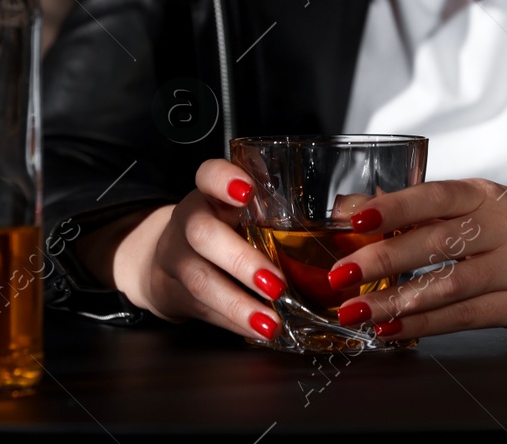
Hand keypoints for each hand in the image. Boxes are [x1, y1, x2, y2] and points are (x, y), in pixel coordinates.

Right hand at [111, 159, 288, 340]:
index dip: (224, 180)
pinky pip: (204, 311)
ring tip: (270, 323)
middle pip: (203, 234)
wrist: (165, 261)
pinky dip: (234, 324)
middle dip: (240, 260)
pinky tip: (258, 330)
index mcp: (210, 195)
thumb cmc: (222, 230)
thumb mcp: (239, 211)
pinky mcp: (175, 294)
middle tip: (276, 283)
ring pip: (200, 280)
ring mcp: (177, 259)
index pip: (208, 175)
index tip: (247, 191)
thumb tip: (341, 225)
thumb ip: (274, 213)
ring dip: (238, 305)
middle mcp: (189, 222)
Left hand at [326, 178, 506, 338]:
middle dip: (383, 258)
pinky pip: (466, 315)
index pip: (433, 195)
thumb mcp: (483, 207)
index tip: (354, 220)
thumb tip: (353, 209)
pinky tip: (392, 328)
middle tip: (341, 274)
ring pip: (449, 283)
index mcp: (485, 195)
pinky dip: (425, 323)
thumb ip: (423, 210)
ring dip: (396, 299)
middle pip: (437, 241)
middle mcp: (502, 226)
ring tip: (356, 311)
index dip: (393, 206)